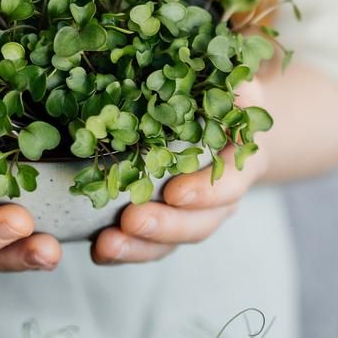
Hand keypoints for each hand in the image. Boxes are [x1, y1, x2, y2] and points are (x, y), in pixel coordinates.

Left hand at [91, 80, 269, 264]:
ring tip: (107, 244)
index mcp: (240, 167)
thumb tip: (235, 85)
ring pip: (170, 243)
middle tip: (132, 220)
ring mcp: (190, 218)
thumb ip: (236, 89)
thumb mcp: (236, 87)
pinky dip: (123, 252)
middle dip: (165, 226)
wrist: (221, 128)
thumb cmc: (226, 103)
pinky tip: (98, 249)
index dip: (205, 192)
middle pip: (197, 224)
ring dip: (139, 246)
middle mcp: (219, 202)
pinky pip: (146, 246)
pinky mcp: (163, 226)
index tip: (176, 192)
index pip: (229, 186)